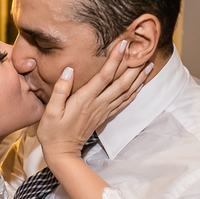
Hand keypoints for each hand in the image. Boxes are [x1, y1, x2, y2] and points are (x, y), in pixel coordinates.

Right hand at [36, 39, 148, 166]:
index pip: (104, 76)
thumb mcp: (50, 111)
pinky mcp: (104, 117)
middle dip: (133, 66)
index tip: (123, 44)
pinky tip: (140, 86)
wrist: (62, 153)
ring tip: (148, 65)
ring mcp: (103, 111)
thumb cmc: (53, 132)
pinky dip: (134, 93)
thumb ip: (60, 89)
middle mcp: (98, 104)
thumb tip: (69, 70)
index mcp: (85, 100)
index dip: (115, 59)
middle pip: (121, 82)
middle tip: (143, 51)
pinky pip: (123, 103)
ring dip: (138, 78)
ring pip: (126, 92)